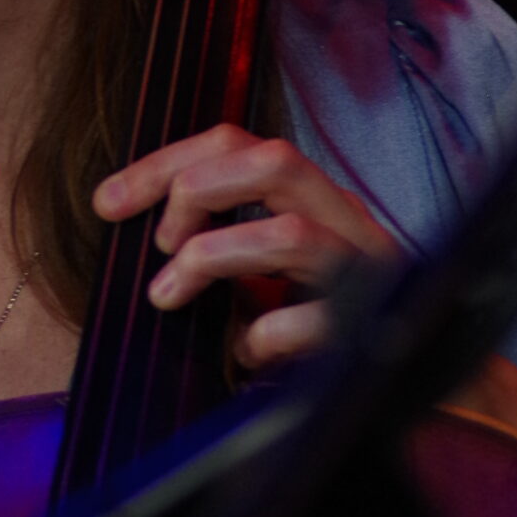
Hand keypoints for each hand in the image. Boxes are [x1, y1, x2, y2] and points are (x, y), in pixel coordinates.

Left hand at [92, 125, 400, 371]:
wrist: (410, 374)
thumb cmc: (320, 315)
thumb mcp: (264, 266)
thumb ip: (221, 237)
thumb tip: (139, 226)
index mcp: (312, 196)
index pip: (237, 143)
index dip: (165, 163)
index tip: (107, 202)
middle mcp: (345, 219)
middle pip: (275, 161)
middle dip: (196, 190)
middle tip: (159, 242)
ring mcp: (367, 268)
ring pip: (290, 234)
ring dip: (211, 258)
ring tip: (168, 295)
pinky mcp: (375, 325)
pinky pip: (314, 321)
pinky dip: (265, 336)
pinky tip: (246, 353)